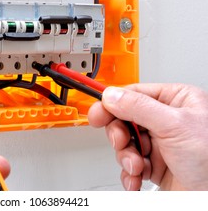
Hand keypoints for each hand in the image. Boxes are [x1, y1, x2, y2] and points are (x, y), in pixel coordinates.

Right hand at [88, 83, 207, 190]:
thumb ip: (139, 107)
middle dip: (121, 135)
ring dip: (126, 157)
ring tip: (137, 166)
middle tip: (121, 142)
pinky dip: (129, 173)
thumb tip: (112, 96)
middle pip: (125, 119)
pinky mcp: (155, 165)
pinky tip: (137, 178)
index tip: (96, 113)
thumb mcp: (174, 126)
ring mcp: (160, 144)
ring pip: (125, 143)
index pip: (134, 94)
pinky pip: (130, 163)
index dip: (112, 103)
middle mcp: (167, 121)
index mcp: (176, 101)